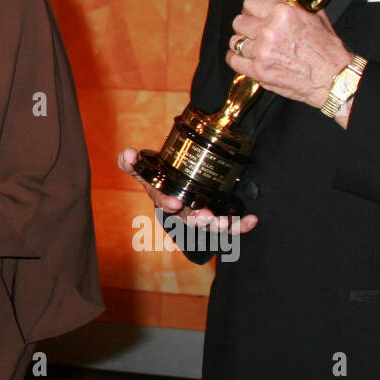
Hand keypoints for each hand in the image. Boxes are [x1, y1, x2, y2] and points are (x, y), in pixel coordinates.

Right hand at [117, 147, 257, 233]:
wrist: (180, 187)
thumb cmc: (160, 180)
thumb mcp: (145, 170)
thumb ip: (132, 162)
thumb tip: (127, 154)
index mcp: (165, 199)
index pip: (164, 202)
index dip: (168, 203)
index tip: (174, 203)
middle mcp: (183, 212)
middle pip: (189, 218)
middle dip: (197, 219)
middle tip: (205, 216)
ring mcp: (202, 215)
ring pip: (210, 225)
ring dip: (218, 225)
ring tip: (225, 223)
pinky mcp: (220, 217)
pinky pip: (232, 225)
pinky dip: (241, 226)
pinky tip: (252, 220)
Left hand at [227, 0, 352, 119]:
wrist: (334, 78)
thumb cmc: (327, 49)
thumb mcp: (313, 15)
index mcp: (282, 14)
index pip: (249, 2)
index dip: (253, 8)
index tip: (256, 13)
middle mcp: (269, 31)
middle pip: (239, 21)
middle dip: (247, 25)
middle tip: (257, 31)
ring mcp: (261, 52)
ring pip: (235, 41)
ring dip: (243, 43)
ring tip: (254, 46)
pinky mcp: (258, 71)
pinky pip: (233, 60)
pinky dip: (238, 59)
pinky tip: (248, 58)